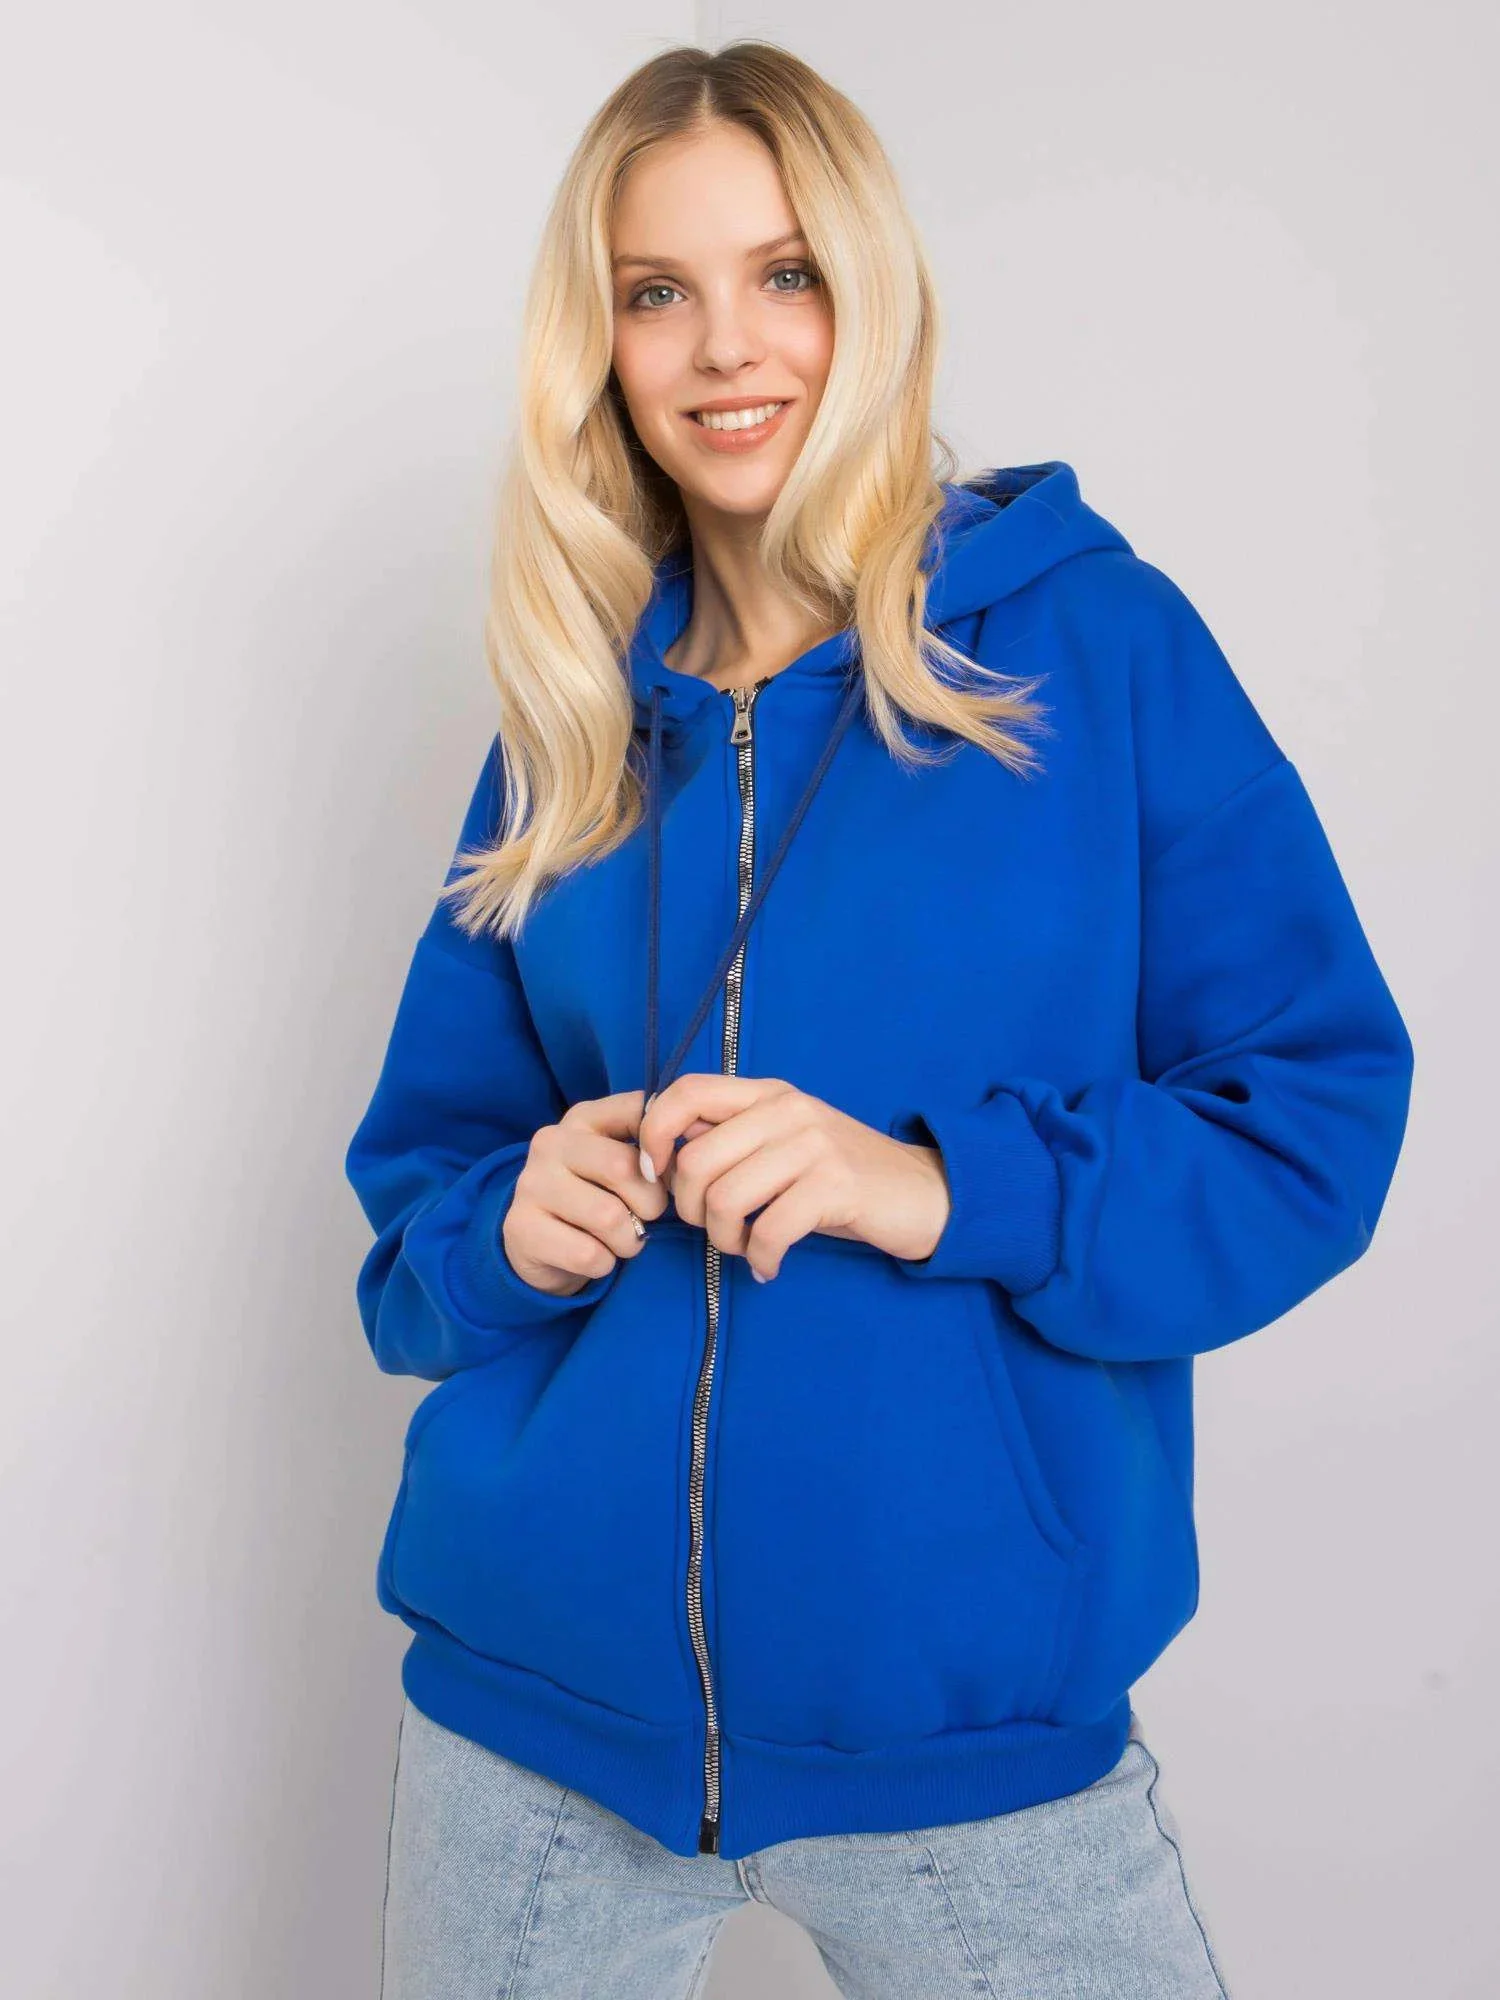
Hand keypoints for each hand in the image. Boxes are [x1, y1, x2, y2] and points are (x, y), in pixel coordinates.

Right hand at [502, 1091, 669, 1296]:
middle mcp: (551, 1142)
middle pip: (623, 1169)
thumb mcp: (622, 1163)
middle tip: (644, 1218)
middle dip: (650, 1205)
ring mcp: (531, 1184)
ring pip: (609, 1217)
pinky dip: (604, 1264)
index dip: (667, 1152)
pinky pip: (589, 1254)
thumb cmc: (597, 1197)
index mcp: (583, 1118)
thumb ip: (653, 1145)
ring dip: (628, 1240)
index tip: (666, 1176)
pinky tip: (593, 1256)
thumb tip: (696, 1135)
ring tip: (619, 1240)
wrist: (540, 1245)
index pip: (640, 1116)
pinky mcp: (522, 1228)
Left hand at [637, 1074, 950, 1280]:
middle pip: (696, 1160)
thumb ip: (733, 1142)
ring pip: (726, 1198)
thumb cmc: (841, 1178)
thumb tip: (665, 1159)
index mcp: (769, 1094)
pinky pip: (769, 1230)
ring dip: (726, 1240)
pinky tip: (772, 1265)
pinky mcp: (835, 1187)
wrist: (924, 1193)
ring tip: (747, 1249)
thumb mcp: (785, 1144)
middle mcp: (788, 1111)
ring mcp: (814, 1146)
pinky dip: (762, 1258)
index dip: (654, 1133)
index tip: (657, 1175)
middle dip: (692, 1210)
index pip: (687, 1092)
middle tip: (718, 1230)